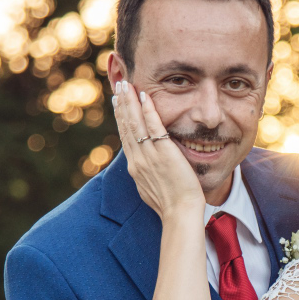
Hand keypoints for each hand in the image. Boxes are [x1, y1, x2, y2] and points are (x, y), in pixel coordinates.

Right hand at [113, 80, 204, 217]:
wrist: (180, 214)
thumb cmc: (172, 206)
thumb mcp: (153, 190)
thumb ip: (148, 176)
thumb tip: (146, 171)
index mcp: (135, 168)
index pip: (126, 137)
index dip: (121, 118)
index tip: (118, 103)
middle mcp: (138, 160)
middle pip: (126, 126)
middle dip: (122, 104)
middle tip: (118, 86)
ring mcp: (149, 156)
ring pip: (135, 123)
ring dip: (130, 102)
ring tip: (126, 85)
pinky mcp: (164, 153)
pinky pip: (153, 127)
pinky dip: (148, 110)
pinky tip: (144, 96)